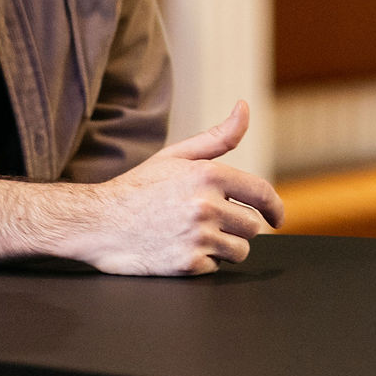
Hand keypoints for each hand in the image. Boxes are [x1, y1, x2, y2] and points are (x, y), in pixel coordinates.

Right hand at [68, 101, 285, 275]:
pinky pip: (216, 268)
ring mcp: (198, 237)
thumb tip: (244, 107)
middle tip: (208, 222)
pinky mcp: (187, 264)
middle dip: (236, 226)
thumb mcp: (176, 156)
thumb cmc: (138, 188)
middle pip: (252, 227)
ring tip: (194, 235)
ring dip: (225, 247)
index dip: (276, 208)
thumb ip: (218, 137)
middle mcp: (207, 206)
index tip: (278, 217)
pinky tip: (179, 248)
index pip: (261, 194)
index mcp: (209, 175)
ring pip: (239, 250)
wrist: (97, 223)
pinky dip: (203, 263)